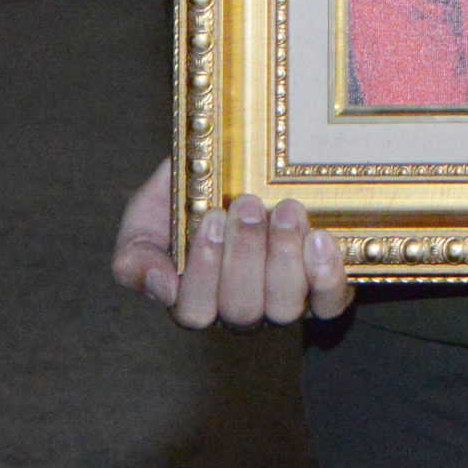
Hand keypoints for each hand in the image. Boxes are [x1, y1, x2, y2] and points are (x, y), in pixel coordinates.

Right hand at [112, 159, 350, 326]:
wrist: (245, 156)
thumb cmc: (193, 190)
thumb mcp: (149, 213)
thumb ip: (136, 253)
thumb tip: (162, 287)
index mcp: (196, 296)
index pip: (193, 311)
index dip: (203, 272)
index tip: (211, 219)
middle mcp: (241, 307)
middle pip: (241, 311)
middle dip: (245, 256)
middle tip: (247, 205)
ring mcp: (285, 301)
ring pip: (284, 308)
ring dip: (283, 258)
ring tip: (285, 210)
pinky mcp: (326, 290)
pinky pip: (331, 302)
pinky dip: (326, 275)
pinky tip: (318, 238)